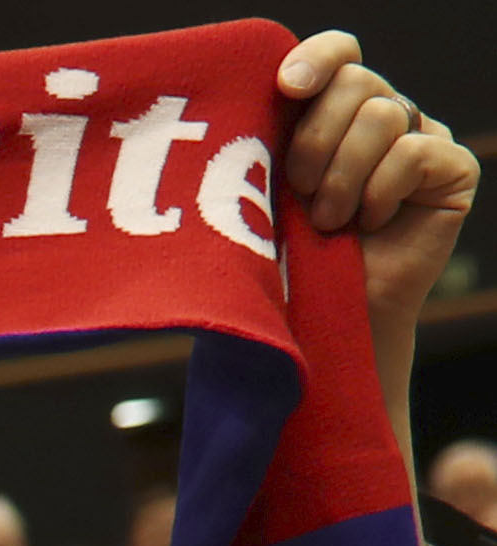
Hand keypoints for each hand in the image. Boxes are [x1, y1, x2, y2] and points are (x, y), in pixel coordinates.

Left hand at [276, 33, 474, 340]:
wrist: (325, 318)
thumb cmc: (285, 258)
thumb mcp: (267, 192)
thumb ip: (273, 138)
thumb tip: (272, 84)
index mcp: (334, 112)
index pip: (339, 54)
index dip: (317, 58)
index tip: (286, 86)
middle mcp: (382, 116)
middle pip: (356, 81)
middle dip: (315, 139)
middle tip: (297, 191)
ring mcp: (422, 138)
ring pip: (383, 114)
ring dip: (342, 176)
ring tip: (327, 222)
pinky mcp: (453, 169)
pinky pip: (414, 152)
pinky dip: (381, 191)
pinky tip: (369, 223)